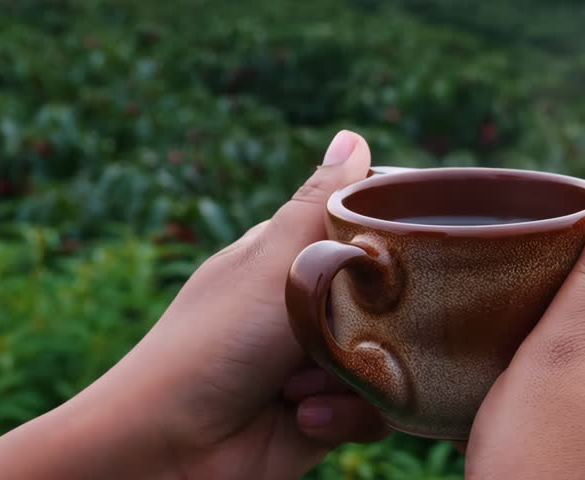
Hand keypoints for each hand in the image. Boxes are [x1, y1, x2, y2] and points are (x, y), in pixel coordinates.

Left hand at [0, 130, 386, 479]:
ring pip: (390, 356)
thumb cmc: (214, 342)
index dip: (391, 243)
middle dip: (376, 321)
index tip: (414, 252)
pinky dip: (343, 414)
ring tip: (301, 385)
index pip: (361, 234)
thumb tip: (351, 135)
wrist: (170, 450)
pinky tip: (301, 417)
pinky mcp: (327, 413)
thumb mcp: (276, 262)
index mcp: (288, 259)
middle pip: (388, 300)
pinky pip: (375, 408)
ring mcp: (317, 362)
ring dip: (351, 375)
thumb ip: (322, 204)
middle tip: (351, 328)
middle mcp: (306, 308)